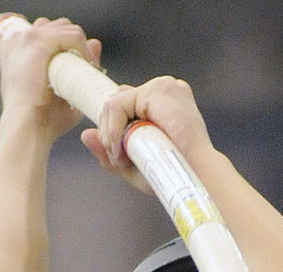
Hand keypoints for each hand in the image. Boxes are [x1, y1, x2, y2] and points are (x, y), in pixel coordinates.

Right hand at [0, 15, 102, 140]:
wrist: (27, 128)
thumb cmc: (40, 120)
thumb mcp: (59, 90)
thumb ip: (76, 67)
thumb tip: (96, 43)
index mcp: (14, 51)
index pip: (44, 33)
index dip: (62, 46)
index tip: (74, 67)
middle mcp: (18, 40)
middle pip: (55, 26)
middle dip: (71, 43)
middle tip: (82, 69)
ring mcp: (28, 39)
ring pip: (65, 28)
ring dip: (80, 46)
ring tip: (86, 69)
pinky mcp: (40, 43)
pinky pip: (72, 36)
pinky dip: (84, 49)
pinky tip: (88, 66)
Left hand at [81, 76, 213, 191]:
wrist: (197, 175)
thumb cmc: (174, 175)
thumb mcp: (136, 166)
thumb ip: (110, 152)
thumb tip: (85, 134)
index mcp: (164, 103)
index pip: (127, 103)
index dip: (115, 127)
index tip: (116, 150)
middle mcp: (164, 89)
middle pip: (117, 102)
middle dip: (109, 132)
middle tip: (118, 158)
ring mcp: (162, 86)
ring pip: (114, 103)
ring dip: (109, 133)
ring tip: (120, 156)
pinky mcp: (157, 90)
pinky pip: (118, 105)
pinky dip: (113, 128)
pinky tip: (121, 147)